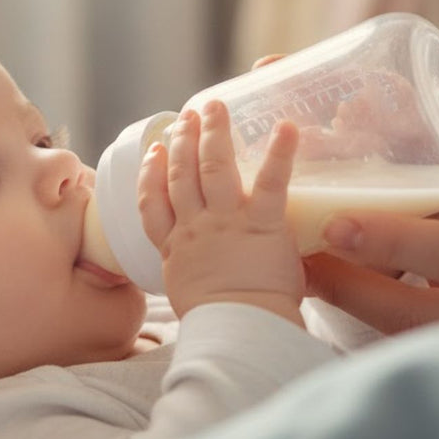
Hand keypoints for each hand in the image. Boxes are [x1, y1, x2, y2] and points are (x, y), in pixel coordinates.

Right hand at [137, 100, 303, 323]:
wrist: (239, 332)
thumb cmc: (219, 326)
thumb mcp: (189, 298)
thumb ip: (195, 276)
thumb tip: (208, 276)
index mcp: (174, 248)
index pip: (152, 203)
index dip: (151, 174)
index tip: (156, 153)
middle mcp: (194, 228)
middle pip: (180, 174)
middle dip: (182, 140)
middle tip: (187, 115)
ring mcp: (226, 222)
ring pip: (212, 166)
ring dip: (213, 132)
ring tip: (215, 106)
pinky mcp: (262, 224)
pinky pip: (271, 181)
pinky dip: (280, 152)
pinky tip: (287, 126)